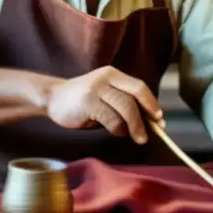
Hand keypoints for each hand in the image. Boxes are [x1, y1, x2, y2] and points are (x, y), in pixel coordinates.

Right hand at [45, 66, 163, 143]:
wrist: (53, 97)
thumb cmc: (83, 101)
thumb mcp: (105, 95)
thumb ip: (123, 102)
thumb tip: (149, 120)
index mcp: (113, 74)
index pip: (139, 87)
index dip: (152, 103)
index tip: (160, 119)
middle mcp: (106, 77)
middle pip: (135, 96)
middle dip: (147, 115)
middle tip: (153, 131)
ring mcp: (96, 88)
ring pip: (125, 107)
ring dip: (134, 125)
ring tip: (137, 137)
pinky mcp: (87, 102)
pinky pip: (111, 118)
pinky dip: (118, 128)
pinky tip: (116, 132)